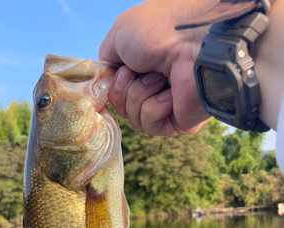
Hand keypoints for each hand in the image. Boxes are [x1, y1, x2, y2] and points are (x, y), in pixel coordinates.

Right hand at [99, 0, 216, 135]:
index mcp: (143, 67)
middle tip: (138, 72)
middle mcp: (155, 86)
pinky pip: (150, 126)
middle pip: (121, 107)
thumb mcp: (119, 34)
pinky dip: (155, 108)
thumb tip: (108, 80)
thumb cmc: (159, 31)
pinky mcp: (177, 122)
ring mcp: (167, 105)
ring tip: (159, 78)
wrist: (192, 42)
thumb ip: (106, 59)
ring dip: (139, 96)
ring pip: (133, 118)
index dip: (113, 84)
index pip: (116, 90)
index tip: (120, 71)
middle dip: (123, 91)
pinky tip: (170, 94)